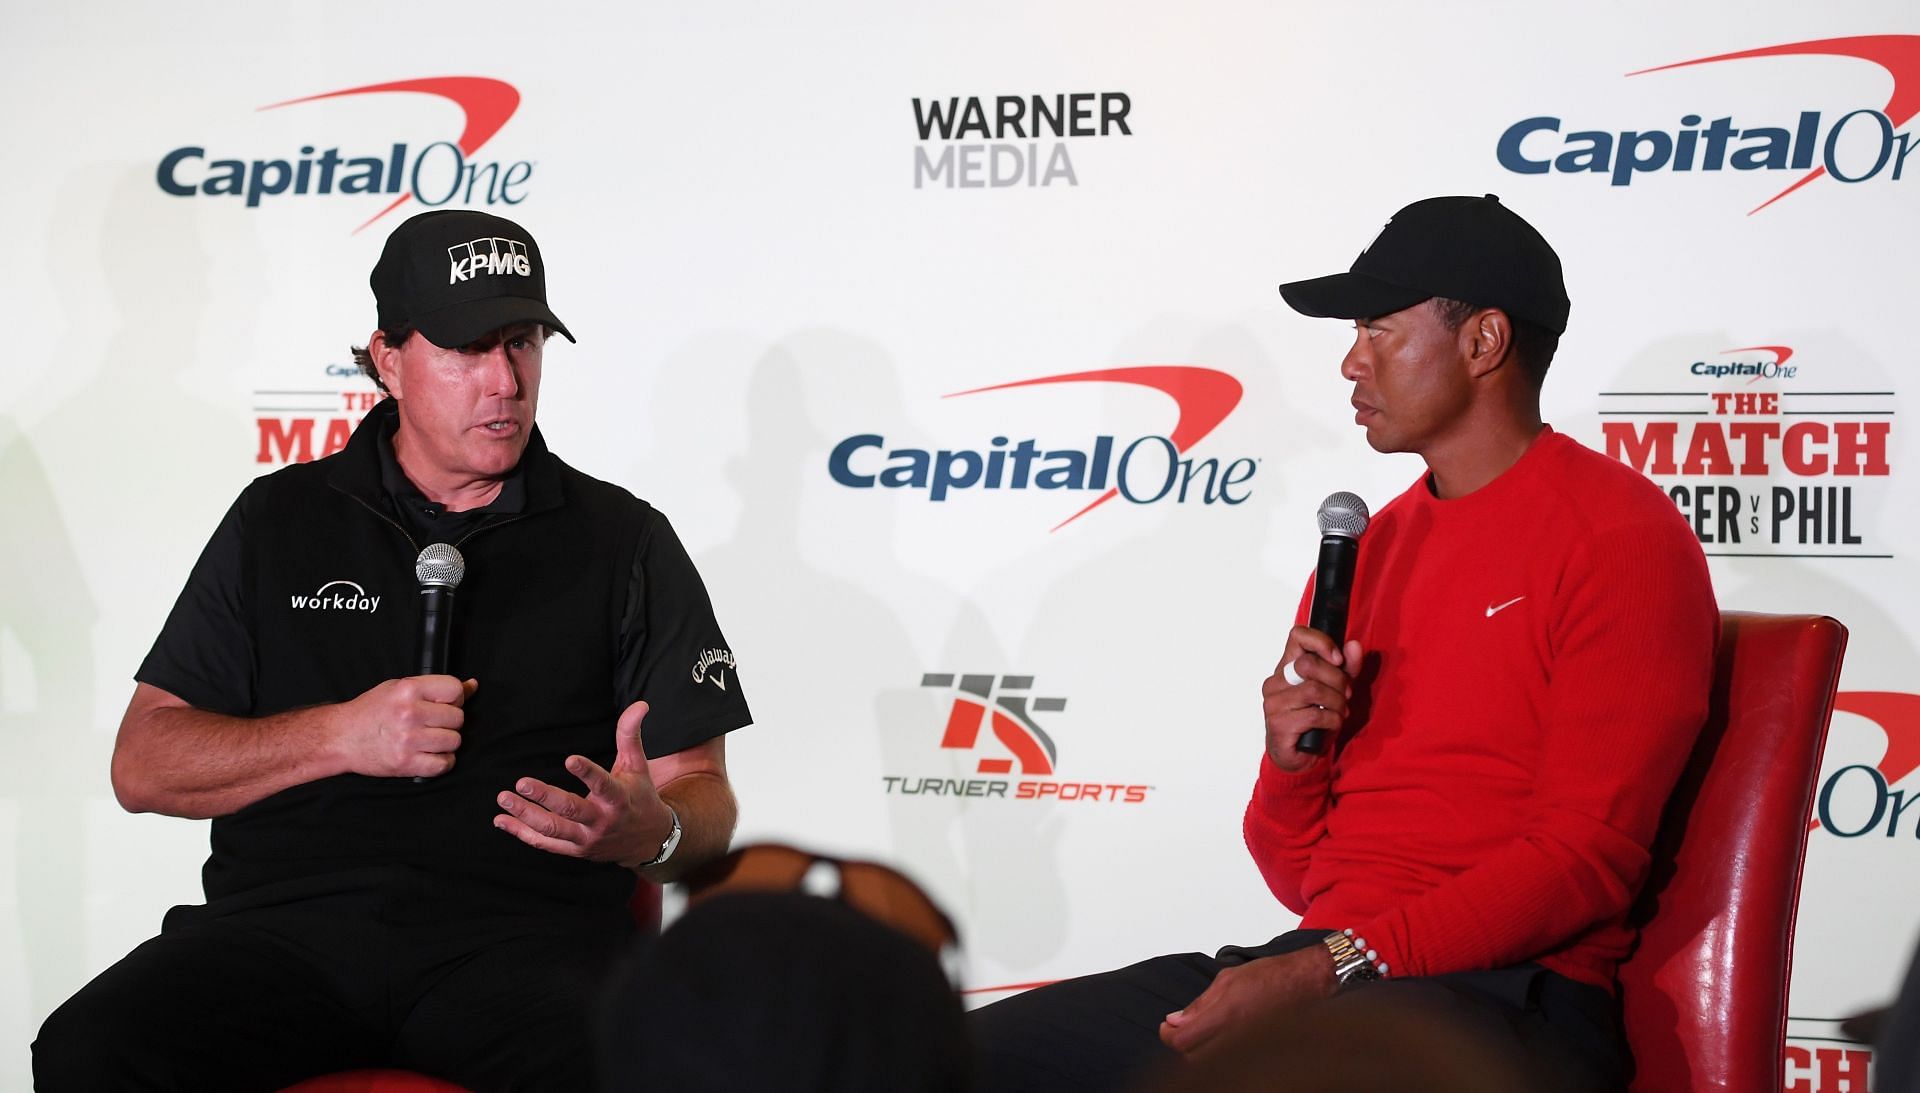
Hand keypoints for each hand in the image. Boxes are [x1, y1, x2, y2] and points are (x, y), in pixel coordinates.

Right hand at [336, 675, 474, 777]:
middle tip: (431, 724)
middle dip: (449, 722)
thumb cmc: (370, 711)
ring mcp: (408, 740)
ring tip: (428, 739)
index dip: (454, 697)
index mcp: (407, 690)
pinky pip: (443, 764)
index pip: (454, 689)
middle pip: (458, 718)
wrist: (340, 738)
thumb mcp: (399, 689)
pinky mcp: (406, 763)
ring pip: (454, 741)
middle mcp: (409, 713)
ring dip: (445, 743)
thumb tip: (472, 686)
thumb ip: (435, 688)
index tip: (443, 704)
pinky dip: (441, 762)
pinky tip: (428, 755)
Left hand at [493, 700, 675, 867]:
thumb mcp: (637, 766)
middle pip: (570, 810)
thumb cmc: (639, 797)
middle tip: (521, 782)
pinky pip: (545, 843)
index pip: (603, 785)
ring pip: (552, 829)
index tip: (569, 759)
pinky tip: (501, 820)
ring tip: (504, 798)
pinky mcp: (575, 850)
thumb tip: (639, 705)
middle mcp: (601, 821)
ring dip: (525, 815)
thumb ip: (630, 736)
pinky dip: (521, 833)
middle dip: (544, 797)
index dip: (587, 772)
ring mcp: (586, 839)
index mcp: (618, 799)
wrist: (648, 842)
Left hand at [1159, 946, 1337, 1057]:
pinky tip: (1221, 1036)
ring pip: (1210, 1061)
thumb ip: (1200, 1004)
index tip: (1167, 1027)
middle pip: (1192, 1056)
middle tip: (1182, 1029)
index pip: (1182, 1041)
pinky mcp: (1259, 1052)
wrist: (1309, 983)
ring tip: (1202, 1030)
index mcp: (1226, 1015)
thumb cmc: (1273, 976)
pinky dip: (1218, 1050)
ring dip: (1200, 1048)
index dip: (1168, 1035)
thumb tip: (1176, 1019)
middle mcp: (1237, 1037)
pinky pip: (1231, 1058)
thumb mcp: (1228, 979)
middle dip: (1183, 1042)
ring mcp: (1250, 1047)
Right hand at [1262, 627, 1363, 770]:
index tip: (1338, 658)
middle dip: (1337, 680)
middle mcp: (1276, 681)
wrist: (1300, 755)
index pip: (1297, 636)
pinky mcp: (1278, 723)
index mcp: (1287, 666)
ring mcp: (1274, 702)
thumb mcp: (1336, 690)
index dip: (1321, 642)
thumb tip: (1354, 645)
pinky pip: (1314, 714)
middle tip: (1346, 694)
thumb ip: (1347, 668)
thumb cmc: (1314, 720)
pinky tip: (1332, 724)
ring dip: (1337, 703)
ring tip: (1340, 712)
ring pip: (1314, 690)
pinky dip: (1332, 720)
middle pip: (1309, 664)